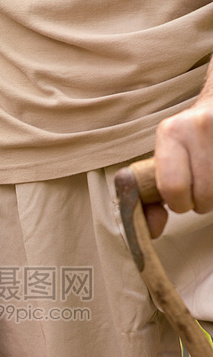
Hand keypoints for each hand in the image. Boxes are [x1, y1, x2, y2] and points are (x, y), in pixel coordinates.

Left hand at [146, 100, 212, 237]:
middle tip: (199, 188)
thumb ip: (149, 201)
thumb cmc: (184, 145)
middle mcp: (198, 126)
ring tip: (210, 178)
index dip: (179, 203)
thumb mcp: (162, 163)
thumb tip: (152, 231)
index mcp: (171, 132)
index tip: (181, 197)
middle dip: (201, 202)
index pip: (174, 188)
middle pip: (205, 195)